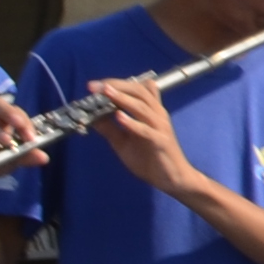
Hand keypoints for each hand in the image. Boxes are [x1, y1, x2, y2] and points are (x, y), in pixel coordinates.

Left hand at [85, 74, 206, 199]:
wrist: (172, 179)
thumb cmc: (150, 159)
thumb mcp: (123, 142)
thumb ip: (109, 128)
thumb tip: (91, 116)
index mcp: (150, 112)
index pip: (135, 89)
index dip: (116, 84)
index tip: (95, 85)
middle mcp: (157, 115)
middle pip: (139, 92)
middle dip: (116, 86)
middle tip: (95, 86)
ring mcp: (160, 127)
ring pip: (142, 107)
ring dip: (122, 98)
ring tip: (106, 92)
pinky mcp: (161, 142)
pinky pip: (146, 130)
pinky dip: (132, 122)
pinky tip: (119, 117)